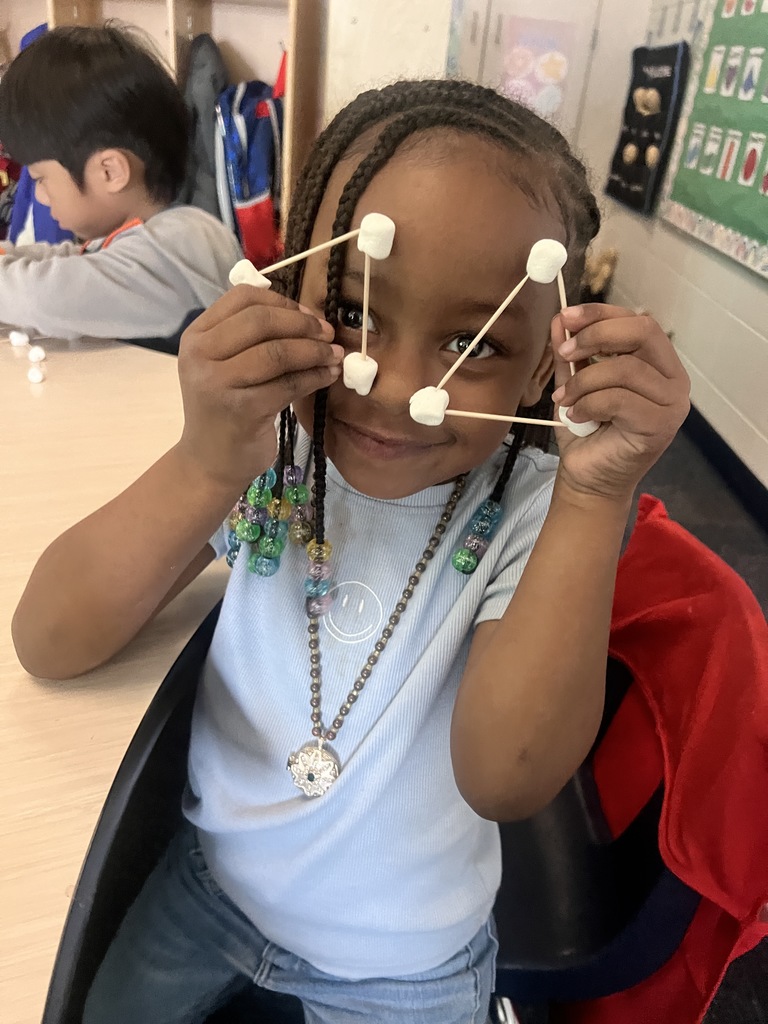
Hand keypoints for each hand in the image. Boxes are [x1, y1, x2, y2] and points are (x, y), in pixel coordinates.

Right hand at [177, 286, 341, 489]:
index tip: (309, 315)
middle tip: (328, 333)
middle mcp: (201, 355)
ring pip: (277, 352)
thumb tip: (308, 316)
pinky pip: (288, 384)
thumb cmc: (226, 409)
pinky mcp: (242, 410)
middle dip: (303, 325)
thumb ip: (251, 338)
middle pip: (261, 320)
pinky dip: (315, 377)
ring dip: (314, 351)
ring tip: (335, 355)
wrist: (210, 462)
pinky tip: (329, 376)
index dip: (283, 301)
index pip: (242, 298)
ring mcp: (217, 383)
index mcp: (197, 336)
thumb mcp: (225, 366)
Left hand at [550, 304, 689, 502]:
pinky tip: (576, 415)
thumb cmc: (588, 431)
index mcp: (659, 363)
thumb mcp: (575, 383)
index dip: (602, 313)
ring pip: (625, 368)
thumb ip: (572, 353)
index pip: (639, 321)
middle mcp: (674, 379)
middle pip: (643, 332)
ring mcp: (672, 403)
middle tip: (564, 353)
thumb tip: (560, 319)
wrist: (589, 477)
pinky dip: (589, 403)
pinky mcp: (660, 425)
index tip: (566, 317)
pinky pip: (619, 399)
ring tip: (565, 399)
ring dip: (584, 380)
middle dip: (596, 336)